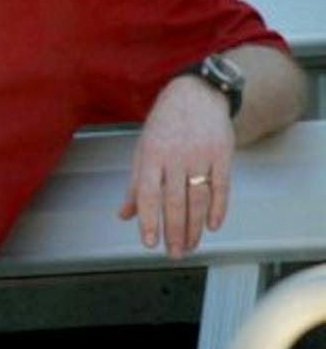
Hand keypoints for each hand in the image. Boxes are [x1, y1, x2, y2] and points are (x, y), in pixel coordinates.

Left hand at [118, 75, 235, 257]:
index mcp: (151, 156)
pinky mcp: (222, 154)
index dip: (149, 221)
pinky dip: (219, 208)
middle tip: (175, 253)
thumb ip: (136, 185)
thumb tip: (125, 215)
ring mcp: (201, 155)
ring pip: (198, 198)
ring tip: (191, 245)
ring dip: (195, 226)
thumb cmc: (165, 125)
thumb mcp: (143, 150)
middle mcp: (176, 157)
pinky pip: (221, 186)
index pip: (148, 195)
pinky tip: (213, 226)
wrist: (196, 95)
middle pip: (175, 201)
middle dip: (174, 231)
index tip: (149, 243)